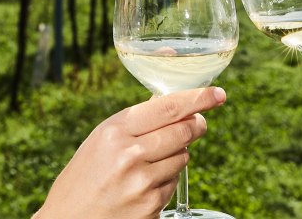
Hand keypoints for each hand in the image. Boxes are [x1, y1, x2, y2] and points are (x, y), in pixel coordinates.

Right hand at [35, 87, 226, 218]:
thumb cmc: (84, 178)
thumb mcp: (101, 140)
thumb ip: (136, 123)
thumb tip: (179, 105)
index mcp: (115, 131)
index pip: (169, 107)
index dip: (199, 98)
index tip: (217, 94)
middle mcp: (130, 154)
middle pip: (185, 130)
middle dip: (196, 125)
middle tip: (198, 124)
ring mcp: (142, 182)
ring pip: (183, 157)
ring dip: (177, 155)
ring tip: (149, 163)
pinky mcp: (151, 206)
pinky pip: (173, 183)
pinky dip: (166, 181)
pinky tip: (143, 186)